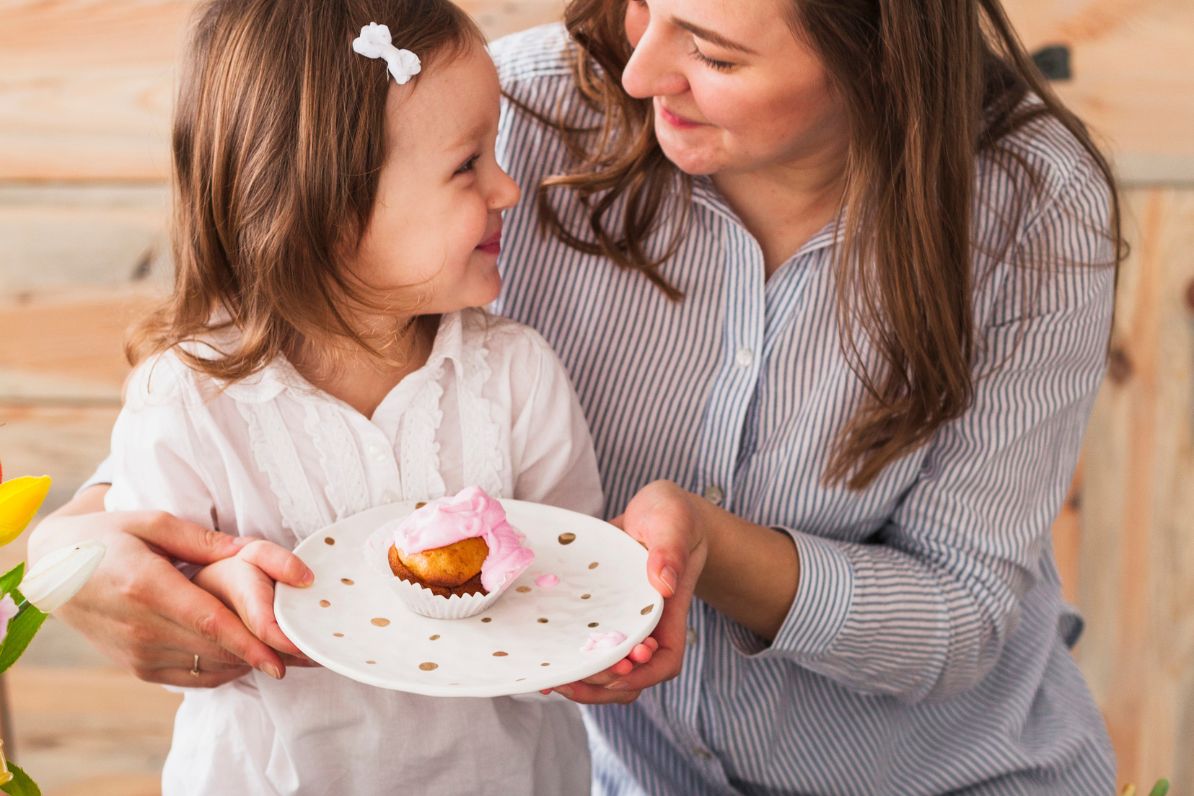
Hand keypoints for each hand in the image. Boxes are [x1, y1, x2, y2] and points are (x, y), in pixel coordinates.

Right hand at [28, 488, 313, 686]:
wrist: (54, 573)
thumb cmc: (108, 538)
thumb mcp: (152, 523)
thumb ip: (204, 540)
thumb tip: (253, 549)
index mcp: (146, 586)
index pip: (210, 621)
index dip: (250, 640)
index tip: (285, 654)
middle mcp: (140, 627)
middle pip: (215, 648)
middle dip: (262, 653)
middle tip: (304, 652)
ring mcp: (137, 654)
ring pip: (207, 666)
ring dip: (247, 663)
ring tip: (286, 654)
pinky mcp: (137, 668)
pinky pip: (191, 678)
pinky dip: (223, 670)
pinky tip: (247, 658)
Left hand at [549, 480, 707, 703]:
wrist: (657, 510)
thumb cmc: (672, 516)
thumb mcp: (674, 523)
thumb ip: (671, 550)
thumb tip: (662, 583)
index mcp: (668, 612)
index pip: (665, 662)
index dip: (643, 674)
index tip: (619, 668)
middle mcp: (646, 625)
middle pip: (632, 677)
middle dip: (602, 684)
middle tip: (569, 676)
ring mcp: (622, 621)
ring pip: (608, 669)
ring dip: (584, 680)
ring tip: (553, 677)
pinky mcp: (599, 612)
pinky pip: (587, 643)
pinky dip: (570, 657)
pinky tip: (546, 658)